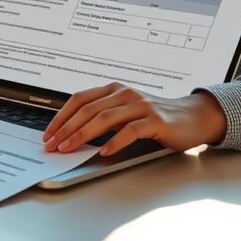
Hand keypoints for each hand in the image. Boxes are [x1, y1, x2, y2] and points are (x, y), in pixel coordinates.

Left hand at [42, 82, 226, 154]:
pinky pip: (130, 130)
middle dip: (66, 129)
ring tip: (69, 148)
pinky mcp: (155, 120)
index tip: (48, 134)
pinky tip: (104, 151)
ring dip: (82, 135)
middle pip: (87, 109)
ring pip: (104, 118)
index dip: (60, 117)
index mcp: (113, 90)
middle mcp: (124, 94)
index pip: (79, 100)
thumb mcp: (124, 112)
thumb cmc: (154, 118)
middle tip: (53, 145)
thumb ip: (102, 117)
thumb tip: (70, 134)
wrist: (192, 117)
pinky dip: (115, 141)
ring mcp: (140, 105)